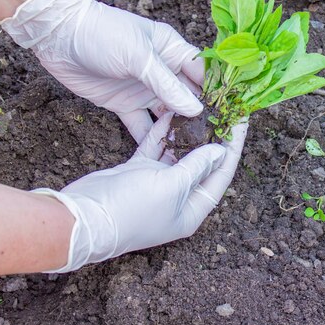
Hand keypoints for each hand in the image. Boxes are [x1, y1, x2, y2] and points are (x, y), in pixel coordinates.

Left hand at [0, 0, 202, 142]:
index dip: (218, 93)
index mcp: (173, 51)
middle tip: (216, 142)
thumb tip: (196, 110)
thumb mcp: (138, 56)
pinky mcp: (124, 104)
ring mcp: (144, 89)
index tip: (233, 115)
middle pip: (189, 98)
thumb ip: (166, 84)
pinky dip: (151, 139)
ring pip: (168, 115)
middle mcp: (163, 71)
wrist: (58, 35)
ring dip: (179, 131)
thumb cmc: (102, 33)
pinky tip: (163, 156)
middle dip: (202, 118)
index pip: (204, 74)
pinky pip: (142, 125)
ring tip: (194, 153)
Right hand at [35, 115, 247, 272]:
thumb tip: (221, 151)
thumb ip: (197, 166)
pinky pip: (156, 148)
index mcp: (192, 209)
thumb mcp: (172, 186)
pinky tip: (171, 111)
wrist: (82, 218)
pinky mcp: (138, 172)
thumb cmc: (132, 209)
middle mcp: (178, 198)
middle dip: (213, 136)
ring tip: (201, 105)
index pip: (222, 175)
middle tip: (222, 108)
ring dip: (187, 132)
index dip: (233, 147)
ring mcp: (157, 184)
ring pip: (178, 153)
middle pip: (202, 162)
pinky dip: (162, 132)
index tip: (242, 120)